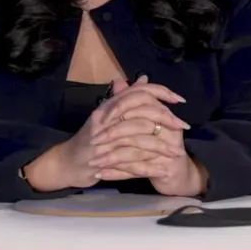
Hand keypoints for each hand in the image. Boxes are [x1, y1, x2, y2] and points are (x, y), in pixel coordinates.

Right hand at [23, 77, 188, 191]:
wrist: (67, 163)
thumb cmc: (90, 139)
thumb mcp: (106, 115)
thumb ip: (125, 98)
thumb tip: (144, 79)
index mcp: (108, 108)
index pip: (137, 93)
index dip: (160, 93)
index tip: (179, 100)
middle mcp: (105, 121)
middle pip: (141, 115)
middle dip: (166, 121)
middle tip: (183, 128)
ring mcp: (104, 142)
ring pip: (139, 141)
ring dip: (161, 148)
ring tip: (177, 153)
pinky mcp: (104, 161)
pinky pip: (132, 164)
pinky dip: (149, 168)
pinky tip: (163, 170)